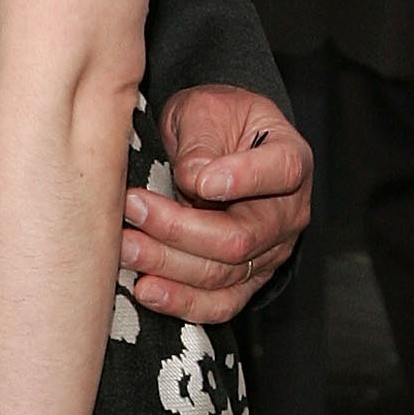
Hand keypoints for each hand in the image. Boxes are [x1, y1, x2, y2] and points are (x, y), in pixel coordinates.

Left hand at [120, 85, 312, 321]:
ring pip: (222, 273)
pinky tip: (145, 289)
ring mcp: (268, 252)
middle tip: (132, 209)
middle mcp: (286, 213)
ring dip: (167, 265)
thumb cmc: (212, 121)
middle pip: (240, 236)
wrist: (214, 143)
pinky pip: (218, 303)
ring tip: (125, 248)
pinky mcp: (244, 279)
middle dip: (178, 229)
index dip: (242, 179)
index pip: (281, 171)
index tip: (199, 181)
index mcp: (288, 159)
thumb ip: (202, 140)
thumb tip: (193, 178)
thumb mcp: (205, 111)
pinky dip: (181, 301)